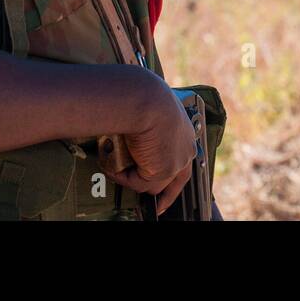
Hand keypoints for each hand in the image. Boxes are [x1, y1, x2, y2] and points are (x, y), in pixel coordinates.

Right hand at [105, 82, 197, 213]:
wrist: (143, 98)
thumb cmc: (142, 95)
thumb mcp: (149, 107)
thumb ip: (147, 121)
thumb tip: (134, 124)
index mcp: (185, 130)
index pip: (183, 157)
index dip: (172, 171)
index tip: (164, 180)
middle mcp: (186, 148)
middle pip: (176, 179)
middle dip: (164, 194)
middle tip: (156, 206)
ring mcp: (176, 162)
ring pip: (154, 184)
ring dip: (133, 179)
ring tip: (114, 167)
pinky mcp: (163, 172)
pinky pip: (139, 184)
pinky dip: (124, 178)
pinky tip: (114, 167)